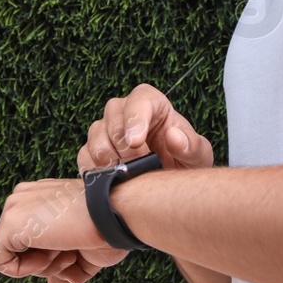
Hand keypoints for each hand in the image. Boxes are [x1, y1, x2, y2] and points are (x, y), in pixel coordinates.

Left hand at [0, 178, 129, 282]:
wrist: (114, 215)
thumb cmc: (107, 230)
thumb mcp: (86, 254)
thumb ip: (67, 270)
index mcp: (40, 198)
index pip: (29, 238)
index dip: (51, 256)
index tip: (74, 252)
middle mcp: (25, 198)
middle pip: (18, 247)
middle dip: (46, 261)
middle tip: (70, 254)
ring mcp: (15, 207)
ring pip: (10, 254)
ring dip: (39, 266)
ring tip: (65, 252)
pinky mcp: (9, 222)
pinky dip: (22, 270)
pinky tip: (47, 257)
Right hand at [77, 82, 215, 171]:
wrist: (168, 182)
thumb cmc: (184, 161)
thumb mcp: (198, 156)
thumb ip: (191, 146)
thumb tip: (173, 137)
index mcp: (151, 103)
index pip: (140, 100)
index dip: (136, 119)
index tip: (136, 142)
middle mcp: (124, 111)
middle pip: (114, 117)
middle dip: (124, 146)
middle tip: (137, 166)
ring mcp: (106, 129)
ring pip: (96, 135)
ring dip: (108, 158)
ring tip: (125, 175)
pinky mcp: (92, 151)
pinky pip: (84, 155)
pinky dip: (94, 169)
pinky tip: (108, 180)